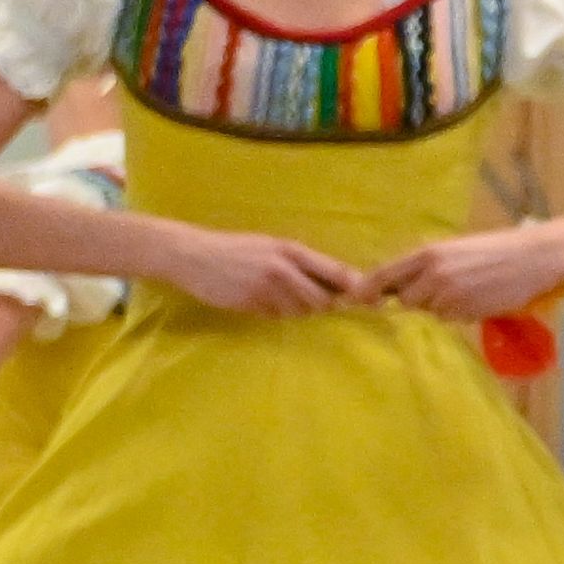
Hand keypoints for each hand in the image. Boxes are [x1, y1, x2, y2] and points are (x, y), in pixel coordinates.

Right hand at [147, 220, 368, 316]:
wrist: (192, 254)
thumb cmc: (235, 250)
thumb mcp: (270, 246)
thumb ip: (301, 263)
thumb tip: (338, 282)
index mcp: (291, 250)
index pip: (335, 272)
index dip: (355, 289)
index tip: (372, 301)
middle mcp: (282, 268)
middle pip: (322, 299)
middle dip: (323, 305)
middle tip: (312, 302)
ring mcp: (266, 288)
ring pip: (300, 312)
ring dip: (296, 310)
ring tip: (276, 296)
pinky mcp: (250, 304)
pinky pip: (275, 316)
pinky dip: (274, 313)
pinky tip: (258, 300)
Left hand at [372, 218, 563, 322]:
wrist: (534, 258)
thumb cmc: (496, 250)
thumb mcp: (455, 250)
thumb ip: (427, 266)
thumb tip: (401, 288)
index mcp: (428, 254)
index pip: (384, 275)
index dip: (366, 290)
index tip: (353, 301)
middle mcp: (433, 275)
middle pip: (405, 301)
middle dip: (417, 301)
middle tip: (440, 292)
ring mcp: (450, 296)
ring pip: (430, 312)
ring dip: (441, 308)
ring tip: (468, 292)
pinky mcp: (467, 312)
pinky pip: (451, 319)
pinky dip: (460, 314)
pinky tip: (479, 299)